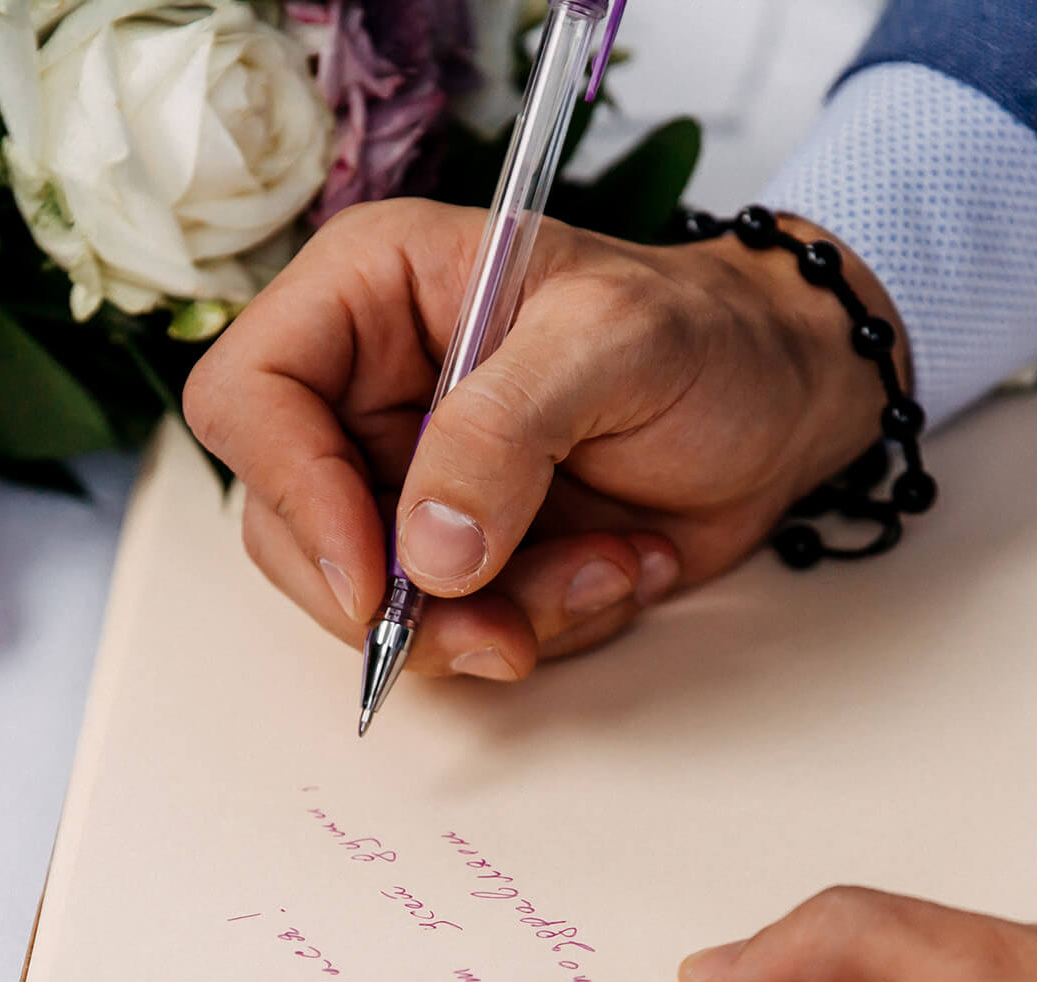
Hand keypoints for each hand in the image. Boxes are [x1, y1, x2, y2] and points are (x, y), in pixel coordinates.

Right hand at [182, 200, 901, 679]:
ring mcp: (412, 484)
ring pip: (374, 603)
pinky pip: (456, 632)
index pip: (250, 397)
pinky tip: (622, 566)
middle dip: (400, 601)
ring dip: (494, 622)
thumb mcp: (614, 344)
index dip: (295, 496)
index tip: (377, 576)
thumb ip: (506, 432)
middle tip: (504, 625)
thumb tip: (426, 552)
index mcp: (369, 295)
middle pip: (290, 528)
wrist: (786, 403)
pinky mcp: (466, 556)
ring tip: (608, 569)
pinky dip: (542, 627)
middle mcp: (368, 393)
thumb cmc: (706, 336)